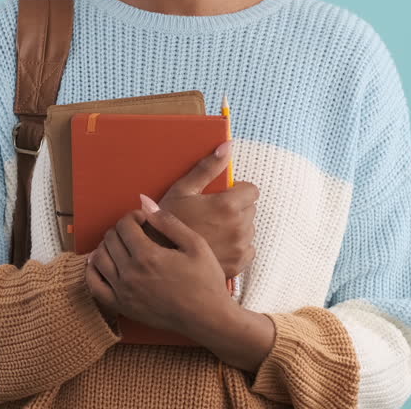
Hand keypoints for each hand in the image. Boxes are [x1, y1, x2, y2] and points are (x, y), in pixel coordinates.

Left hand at [86, 205, 231, 335]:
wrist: (208, 318)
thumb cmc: (206, 280)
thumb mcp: (195, 244)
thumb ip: (167, 221)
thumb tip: (144, 202)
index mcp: (148, 256)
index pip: (125, 225)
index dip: (133, 216)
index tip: (144, 219)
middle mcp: (130, 274)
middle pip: (110, 239)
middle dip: (121, 229)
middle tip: (135, 231)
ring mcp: (123, 292)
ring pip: (98, 259)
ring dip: (107, 246)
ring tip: (123, 245)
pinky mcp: (122, 307)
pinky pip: (94, 286)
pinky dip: (93, 271)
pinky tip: (104, 263)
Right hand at [149, 140, 258, 277]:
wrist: (158, 260)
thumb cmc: (167, 222)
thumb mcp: (183, 190)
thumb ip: (208, 167)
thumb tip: (227, 146)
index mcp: (228, 206)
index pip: (252, 190)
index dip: (237, 191)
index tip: (222, 195)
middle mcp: (238, 227)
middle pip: (250, 209)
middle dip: (236, 208)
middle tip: (212, 213)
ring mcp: (239, 248)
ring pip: (248, 230)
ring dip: (236, 227)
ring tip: (212, 230)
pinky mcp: (237, 265)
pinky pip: (247, 250)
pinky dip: (236, 247)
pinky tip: (217, 245)